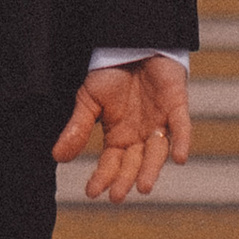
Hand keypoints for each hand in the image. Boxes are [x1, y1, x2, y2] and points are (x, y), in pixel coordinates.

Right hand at [53, 56, 191, 203]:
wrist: (131, 42)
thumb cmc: (110, 72)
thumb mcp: (88, 100)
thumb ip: (77, 128)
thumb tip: (57, 157)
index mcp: (119, 136)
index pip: (111, 163)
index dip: (103, 177)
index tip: (92, 192)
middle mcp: (140, 135)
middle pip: (134, 163)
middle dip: (126, 179)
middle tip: (118, 196)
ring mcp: (159, 122)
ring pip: (157, 151)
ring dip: (151, 169)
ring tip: (143, 186)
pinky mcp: (176, 105)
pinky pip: (181, 126)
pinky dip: (181, 141)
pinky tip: (179, 158)